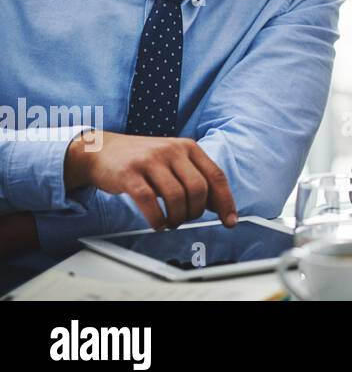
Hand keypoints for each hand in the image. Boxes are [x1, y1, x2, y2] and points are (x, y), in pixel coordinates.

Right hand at [64, 130, 236, 230]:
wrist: (101, 150)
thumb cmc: (142, 160)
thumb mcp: (173, 162)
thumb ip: (194, 179)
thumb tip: (218, 205)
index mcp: (188, 147)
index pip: (216, 176)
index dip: (225, 201)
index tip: (229, 221)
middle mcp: (172, 150)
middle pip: (198, 188)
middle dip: (196, 212)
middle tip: (186, 219)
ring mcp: (151, 160)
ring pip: (176, 196)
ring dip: (177, 218)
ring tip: (171, 222)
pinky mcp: (130, 173)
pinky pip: (149, 201)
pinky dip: (157, 219)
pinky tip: (157, 224)